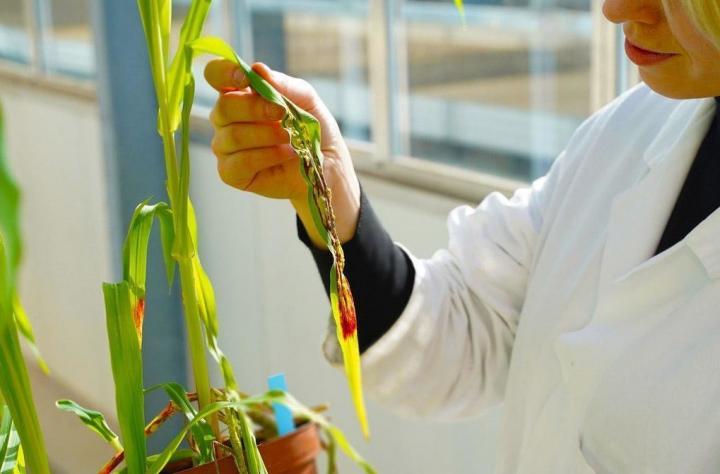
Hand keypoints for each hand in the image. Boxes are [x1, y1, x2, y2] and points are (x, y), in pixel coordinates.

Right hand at [204, 60, 360, 248]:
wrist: (327, 165)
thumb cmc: (312, 128)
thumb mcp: (305, 98)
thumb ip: (282, 84)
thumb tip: (258, 69)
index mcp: (239, 93)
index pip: (215, 75)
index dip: (225, 73)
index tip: (247, 79)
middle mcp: (226, 119)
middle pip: (223, 107)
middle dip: (256, 109)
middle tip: (283, 114)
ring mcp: (226, 147)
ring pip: (233, 136)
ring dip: (267, 135)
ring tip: (290, 138)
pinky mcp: (231, 173)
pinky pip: (239, 162)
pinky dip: (267, 156)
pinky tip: (284, 154)